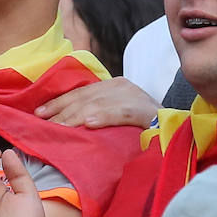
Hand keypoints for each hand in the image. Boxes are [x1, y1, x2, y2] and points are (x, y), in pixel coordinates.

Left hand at [35, 77, 158, 127]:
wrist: (178, 131)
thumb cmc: (142, 128)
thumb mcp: (116, 115)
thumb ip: (96, 112)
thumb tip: (67, 122)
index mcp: (114, 85)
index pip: (81, 92)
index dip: (59, 102)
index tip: (39, 114)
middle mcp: (122, 86)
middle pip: (86, 97)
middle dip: (61, 111)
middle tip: (42, 124)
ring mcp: (135, 97)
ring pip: (98, 104)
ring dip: (75, 117)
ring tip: (58, 127)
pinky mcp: (146, 111)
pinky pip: (121, 113)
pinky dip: (103, 117)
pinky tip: (88, 124)